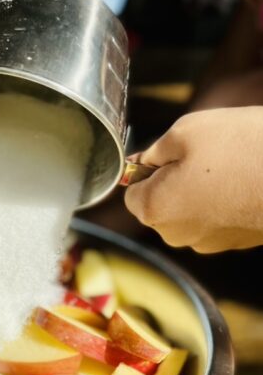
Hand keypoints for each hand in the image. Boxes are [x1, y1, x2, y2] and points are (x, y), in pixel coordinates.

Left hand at [124, 107, 262, 252]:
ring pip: (189, 212)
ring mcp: (206, 243)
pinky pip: (216, 218)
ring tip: (228, 168)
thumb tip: (138, 162)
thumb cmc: (241, 148)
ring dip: (200, 191)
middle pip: (160, 205)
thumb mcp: (185, 131)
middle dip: (173, 181)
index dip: (148, 170)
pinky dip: (224, 202)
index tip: (169, 155)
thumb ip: (152, 151)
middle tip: (204, 156)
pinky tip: (242, 182)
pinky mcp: (233, 242)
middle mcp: (174, 234)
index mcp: (153, 210)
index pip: (132, 192)